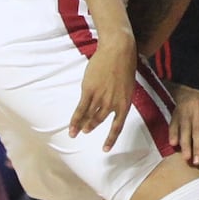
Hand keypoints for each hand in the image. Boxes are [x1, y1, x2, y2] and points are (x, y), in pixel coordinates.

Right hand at [71, 36, 134, 150]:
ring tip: (78, 131)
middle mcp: (113, 103)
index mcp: (125, 103)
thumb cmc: (124, 65)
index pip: (117, 126)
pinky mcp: (89, 91)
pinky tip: (72, 128)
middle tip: (86, 131)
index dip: (111, 138)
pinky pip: (80, 109)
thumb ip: (118, 98)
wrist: (118, 50)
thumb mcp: (126, 86)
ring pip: (89, 116)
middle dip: (92, 127)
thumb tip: (109, 106)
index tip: (105, 149)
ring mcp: (100, 98)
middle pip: (100, 120)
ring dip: (83, 125)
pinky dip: (75, 120)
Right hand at [168, 85, 198, 165]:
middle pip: (198, 130)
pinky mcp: (175, 112)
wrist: (190, 94)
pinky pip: (173, 124)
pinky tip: (173, 144)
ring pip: (185, 128)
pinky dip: (173, 133)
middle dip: (197, 147)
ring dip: (185, 144)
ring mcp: (186, 109)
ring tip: (186, 157)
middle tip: (197, 162)